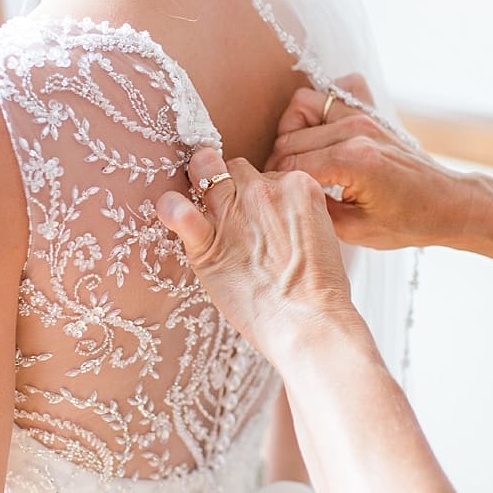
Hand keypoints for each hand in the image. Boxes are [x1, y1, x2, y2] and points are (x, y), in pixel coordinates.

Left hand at [156, 146, 362, 361]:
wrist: (310, 322)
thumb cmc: (321, 290)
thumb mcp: (324, 235)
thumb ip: (298, 215)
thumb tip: (278, 219)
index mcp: (300, 186)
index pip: (269, 174)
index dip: (261, 193)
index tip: (260, 214)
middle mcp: (266, 191)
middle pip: (237, 169)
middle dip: (233, 185)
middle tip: (233, 211)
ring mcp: (235, 212)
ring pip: (207, 173)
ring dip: (199, 181)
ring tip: (196, 195)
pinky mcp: (208, 242)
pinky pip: (179, 213)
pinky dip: (170, 209)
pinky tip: (169, 209)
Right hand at [266, 75, 478, 250]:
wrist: (448, 203)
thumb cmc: (408, 222)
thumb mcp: (355, 231)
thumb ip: (314, 209)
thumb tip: (281, 194)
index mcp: (353, 160)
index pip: (288, 166)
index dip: (274, 185)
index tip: (275, 200)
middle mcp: (356, 129)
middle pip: (289, 138)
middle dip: (278, 163)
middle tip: (285, 187)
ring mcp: (364, 115)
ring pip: (301, 107)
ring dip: (292, 134)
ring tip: (301, 162)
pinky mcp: (371, 111)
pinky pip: (332, 91)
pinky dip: (320, 107)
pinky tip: (321, 135)